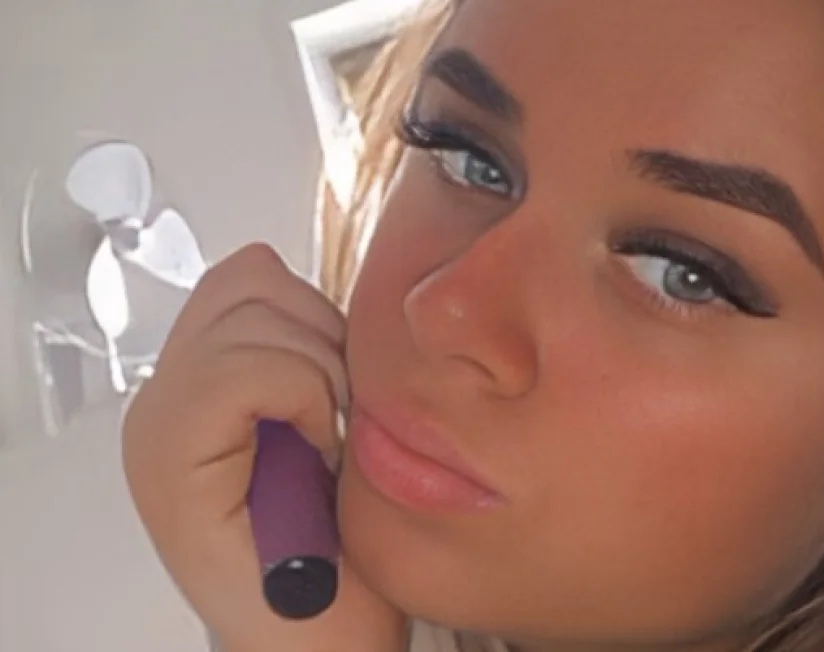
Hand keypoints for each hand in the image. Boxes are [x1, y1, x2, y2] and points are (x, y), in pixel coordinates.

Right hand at [123, 244, 406, 651]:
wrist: (325, 639)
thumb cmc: (344, 546)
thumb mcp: (335, 421)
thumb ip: (314, 357)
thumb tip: (347, 302)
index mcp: (201, 383)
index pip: (250, 276)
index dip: (317, 312)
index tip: (345, 385)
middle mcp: (164, 398)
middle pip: (250, 280)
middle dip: (321, 332)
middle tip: (337, 412)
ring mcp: (159, 427)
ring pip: (250, 317)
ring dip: (318, 372)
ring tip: (325, 439)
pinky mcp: (169, 460)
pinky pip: (248, 372)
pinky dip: (303, 400)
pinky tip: (316, 452)